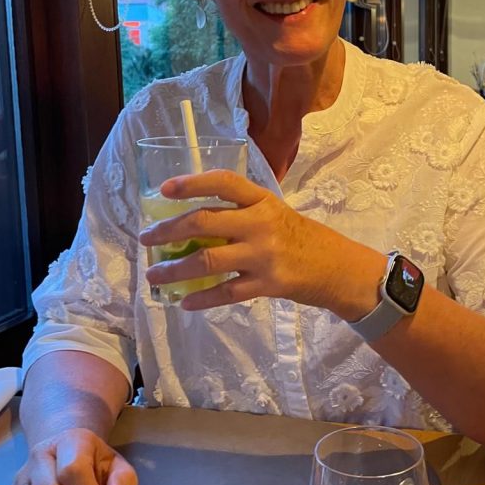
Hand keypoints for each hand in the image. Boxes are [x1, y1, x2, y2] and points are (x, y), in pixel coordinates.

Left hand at [138, 169, 383, 317]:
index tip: (164, 189)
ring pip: (208, 260)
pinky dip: (202, 298)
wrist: (338, 268)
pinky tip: (184, 302)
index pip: (224, 183)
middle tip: (146, 238)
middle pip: (205, 222)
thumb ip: (241, 214)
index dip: (192, 183)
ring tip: (155, 275)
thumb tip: (191, 222)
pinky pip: (226, 292)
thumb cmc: (301, 238)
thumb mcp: (275, 213)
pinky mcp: (268, 284)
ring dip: (175, 269)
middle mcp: (261, 223)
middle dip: (168, 230)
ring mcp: (264, 255)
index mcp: (262, 200)